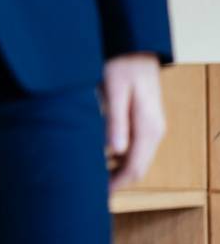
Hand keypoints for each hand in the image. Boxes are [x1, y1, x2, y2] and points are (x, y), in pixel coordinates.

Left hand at [102, 52, 164, 189]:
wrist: (135, 47)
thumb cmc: (123, 64)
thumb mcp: (113, 89)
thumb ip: (115, 120)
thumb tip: (115, 151)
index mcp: (148, 128)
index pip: (134, 169)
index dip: (116, 186)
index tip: (96, 196)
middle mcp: (153, 131)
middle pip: (136, 168)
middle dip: (115, 182)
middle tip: (89, 192)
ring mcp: (150, 127)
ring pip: (135, 158)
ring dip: (115, 170)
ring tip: (90, 177)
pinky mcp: (143, 121)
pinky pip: (133, 147)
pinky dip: (117, 157)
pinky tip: (99, 157)